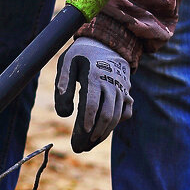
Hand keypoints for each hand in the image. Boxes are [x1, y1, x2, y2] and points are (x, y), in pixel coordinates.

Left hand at [54, 38, 132, 152]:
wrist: (108, 42)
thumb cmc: (82, 54)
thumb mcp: (67, 62)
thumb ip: (62, 85)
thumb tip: (64, 113)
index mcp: (94, 76)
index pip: (92, 104)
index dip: (86, 122)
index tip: (80, 136)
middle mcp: (111, 84)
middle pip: (106, 115)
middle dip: (94, 134)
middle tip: (80, 147)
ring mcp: (121, 89)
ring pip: (116, 117)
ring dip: (104, 133)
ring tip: (89, 144)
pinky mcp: (126, 92)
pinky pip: (125, 112)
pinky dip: (116, 124)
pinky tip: (103, 131)